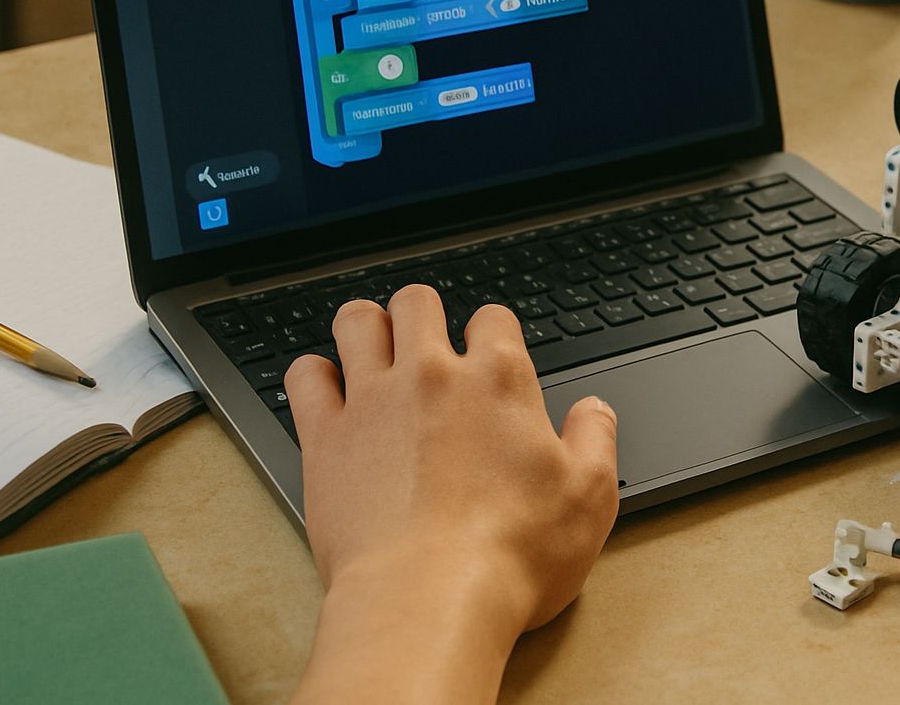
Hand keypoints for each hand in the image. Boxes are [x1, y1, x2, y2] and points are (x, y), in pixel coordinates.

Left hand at [284, 287, 618, 703]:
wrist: (427, 598)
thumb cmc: (511, 554)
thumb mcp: (589, 498)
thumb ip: (595, 440)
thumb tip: (594, 410)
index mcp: (498, 381)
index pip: (493, 318)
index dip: (494, 332)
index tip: (491, 356)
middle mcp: (431, 375)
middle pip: (417, 302)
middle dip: (423, 313)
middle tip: (427, 340)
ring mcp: (372, 401)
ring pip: (357, 322)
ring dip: (367, 326)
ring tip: (374, 346)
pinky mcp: (324, 438)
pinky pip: (304, 376)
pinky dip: (313, 374)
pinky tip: (327, 388)